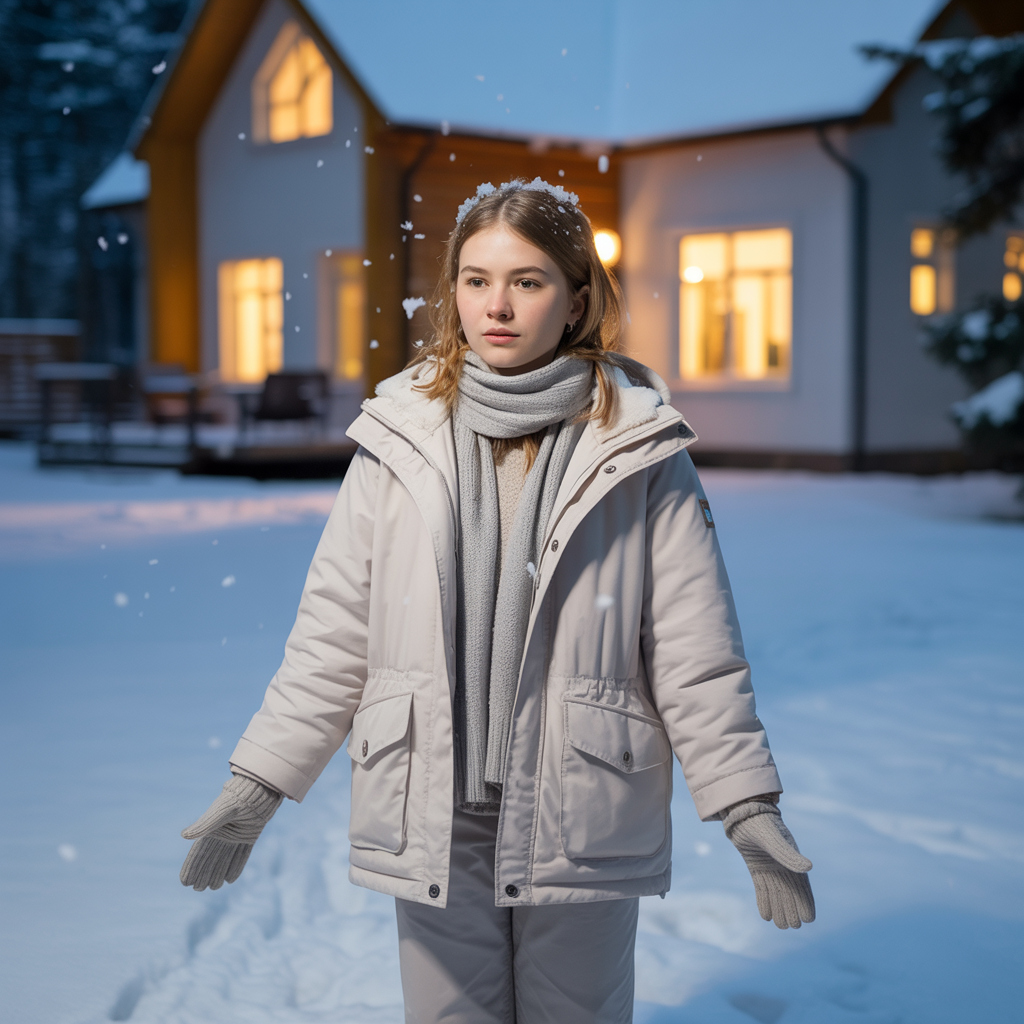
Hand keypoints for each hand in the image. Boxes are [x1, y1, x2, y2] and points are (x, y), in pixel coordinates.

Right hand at [180, 774, 282, 890]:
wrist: (259, 790)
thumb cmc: (237, 799)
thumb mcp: (220, 813)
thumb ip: (204, 825)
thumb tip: (184, 836)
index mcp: (213, 829)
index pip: (199, 853)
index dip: (192, 867)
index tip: (185, 882)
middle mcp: (224, 834)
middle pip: (211, 858)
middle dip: (203, 874)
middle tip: (198, 889)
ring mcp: (237, 836)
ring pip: (225, 859)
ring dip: (218, 873)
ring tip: (213, 888)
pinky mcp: (250, 836)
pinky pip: (242, 855)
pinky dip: (236, 867)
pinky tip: (230, 880)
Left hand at [723, 799, 814, 928]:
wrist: (742, 813)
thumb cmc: (761, 823)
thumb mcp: (774, 840)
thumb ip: (788, 855)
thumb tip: (808, 868)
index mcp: (791, 860)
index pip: (802, 886)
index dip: (806, 903)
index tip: (808, 920)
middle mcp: (782, 865)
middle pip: (790, 893)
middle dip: (792, 909)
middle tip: (792, 926)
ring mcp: (768, 866)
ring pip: (776, 892)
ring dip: (779, 908)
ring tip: (781, 925)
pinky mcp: (755, 866)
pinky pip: (762, 887)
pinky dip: (765, 901)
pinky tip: (766, 916)